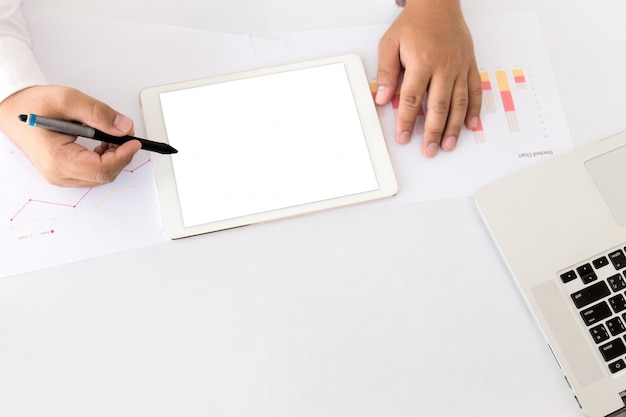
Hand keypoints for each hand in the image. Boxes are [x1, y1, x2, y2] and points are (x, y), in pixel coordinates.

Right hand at [0, 85, 140, 186]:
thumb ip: (99, 114)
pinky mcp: (64, 172)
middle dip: (121, 155)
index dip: (123, 156)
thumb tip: (124, 128)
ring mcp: (61, 176)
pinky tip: (104, 144)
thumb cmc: (35, 105)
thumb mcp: (69, 100)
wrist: (14, 110)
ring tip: (112, 136)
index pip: (100, 169)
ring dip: (114, 158)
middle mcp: (59, 173)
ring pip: (100, 176)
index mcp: (57, 159)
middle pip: (103, 175)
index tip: (134, 141)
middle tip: (126, 134)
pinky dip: (105, 160)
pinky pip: (92, 173)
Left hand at [376, 0, 481, 156]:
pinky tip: (470, 126)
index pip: (411, 98)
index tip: (403, 137)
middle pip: (438, 105)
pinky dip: (474, 109)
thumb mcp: (390, 44)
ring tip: (448, 145)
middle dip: (433, 131)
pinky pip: (475, 90)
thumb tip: (381, 98)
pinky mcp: (470, 65)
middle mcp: (444, 66)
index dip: (407, 120)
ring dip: (453, 127)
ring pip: (458, 102)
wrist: (438, 4)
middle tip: (429, 150)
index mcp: (422, 61)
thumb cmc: (413, 24)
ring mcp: (460, 67)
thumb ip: (386, 72)